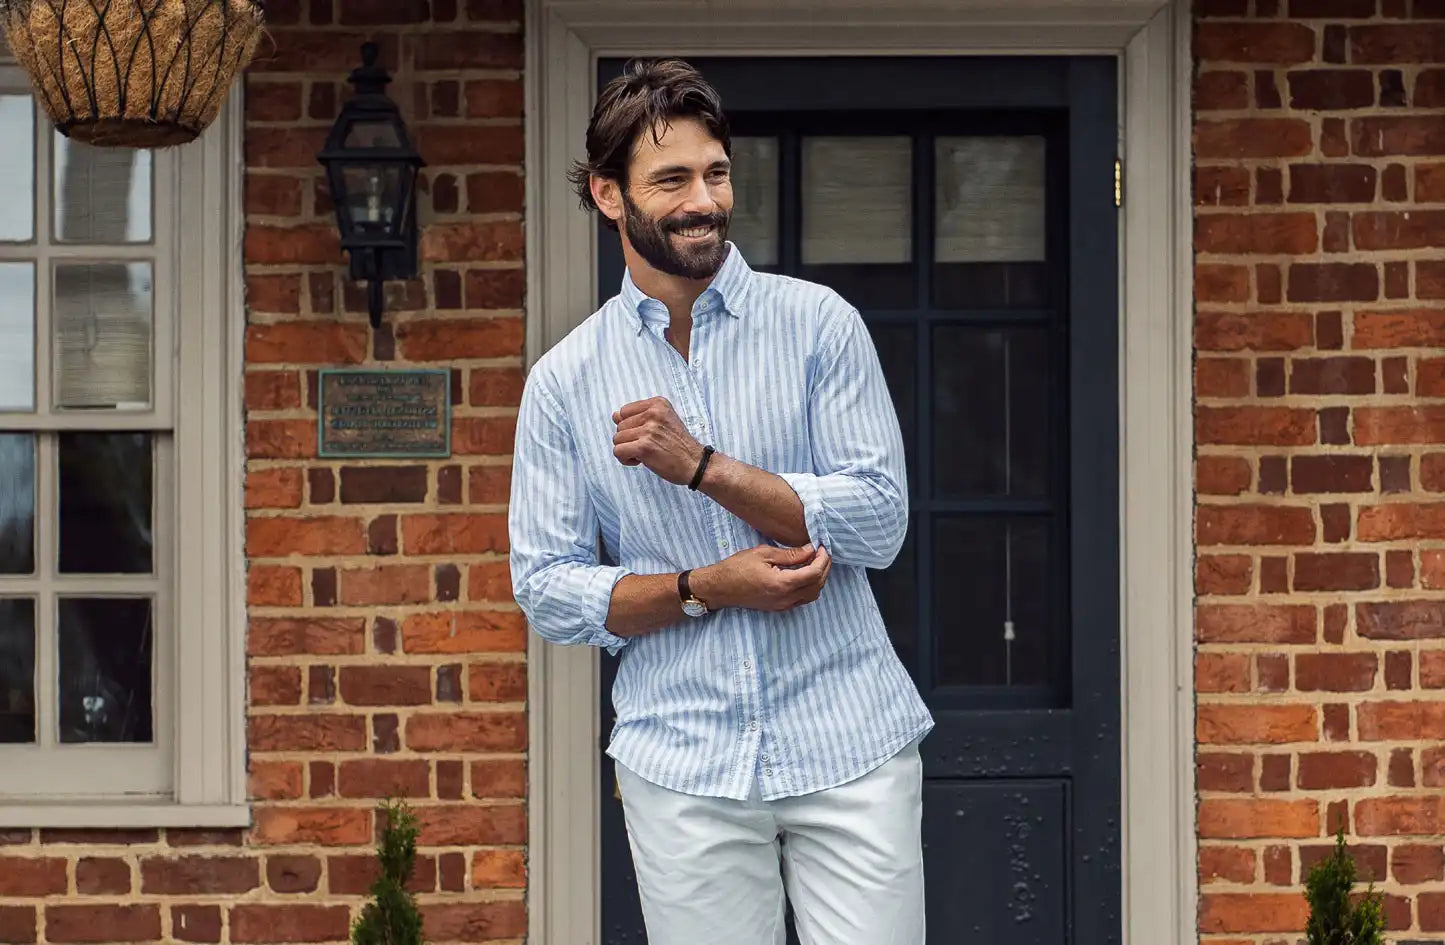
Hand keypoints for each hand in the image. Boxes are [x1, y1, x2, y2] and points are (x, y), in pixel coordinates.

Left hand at [612, 397, 704, 485]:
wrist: (696, 464)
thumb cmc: (679, 446)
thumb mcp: (663, 422)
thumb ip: (639, 417)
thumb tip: (614, 415)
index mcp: (658, 403)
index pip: (624, 411)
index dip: (630, 426)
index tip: (644, 435)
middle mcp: (653, 413)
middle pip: (619, 426)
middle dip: (629, 439)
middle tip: (647, 447)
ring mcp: (648, 430)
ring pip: (617, 439)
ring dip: (627, 450)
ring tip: (644, 454)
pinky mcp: (644, 447)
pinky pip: (618, 451)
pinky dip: (625, 459)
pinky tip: (639, 461)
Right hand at [693, 544, 832, 612]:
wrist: (720, 588)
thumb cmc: (737, 568)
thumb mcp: (764, 553)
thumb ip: (790, 554)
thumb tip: (810, 550)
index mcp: (782, 584)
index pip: (814, 573)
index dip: (823, 559)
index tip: (823, 547)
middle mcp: (785, 598)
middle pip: (817, 585)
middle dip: (824, 568)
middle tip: (822, 553)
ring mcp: (782, 606)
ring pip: (812, 595)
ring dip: (818, 579)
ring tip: (814, 561)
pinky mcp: (778, 608)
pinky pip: (802, 599)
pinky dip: (809, 586)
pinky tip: (803, 573)